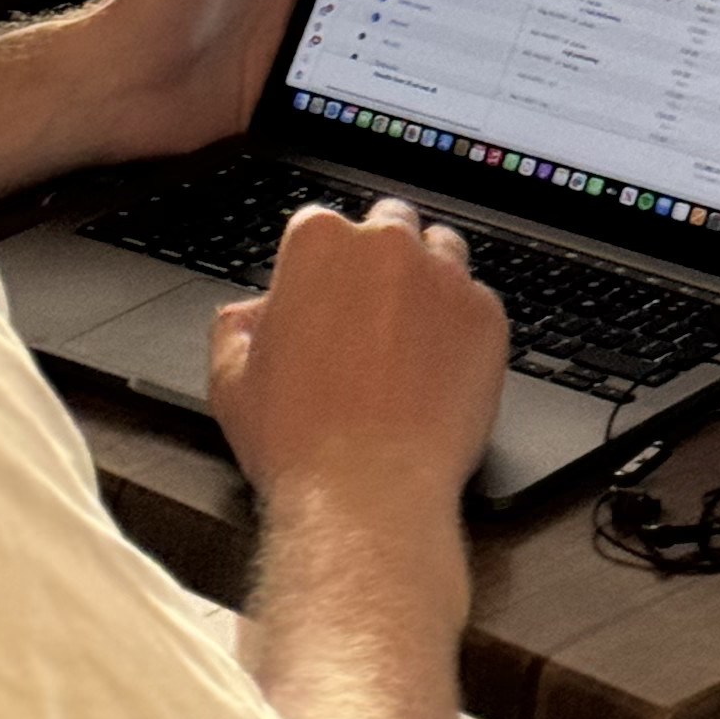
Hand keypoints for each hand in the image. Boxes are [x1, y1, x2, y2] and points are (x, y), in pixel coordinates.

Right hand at [208, 197, 508, 510]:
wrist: (368, 492)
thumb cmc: (298, 440)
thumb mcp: (231, 380)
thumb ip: (236, 328)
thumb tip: (249, 315)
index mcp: (319, 245)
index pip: (320, 225)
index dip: (319, 265)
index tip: (322, 295)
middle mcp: (387, 247)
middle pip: (388, 226)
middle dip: (378, 259)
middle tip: (367, 314)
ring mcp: (444, 279)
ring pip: (441, 253)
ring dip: (426, 280)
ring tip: (409, 336)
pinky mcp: (488, 317)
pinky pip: (478, 303)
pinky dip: (461, 326)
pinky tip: (440, 368)